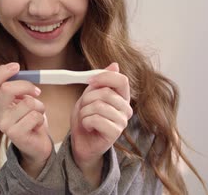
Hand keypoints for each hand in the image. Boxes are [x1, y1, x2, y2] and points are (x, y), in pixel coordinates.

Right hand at [0, 63, 51, 174]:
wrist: (35, 145)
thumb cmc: (29, 119)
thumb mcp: (21, 100)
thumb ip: (17, 87)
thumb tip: (19, 70)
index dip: (2, 72)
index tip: (16, 66)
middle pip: (6, 89)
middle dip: (25, 85)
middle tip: (36, 91)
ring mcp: (4, 126)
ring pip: (27, 102)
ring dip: (38, 106)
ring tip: (36, 114)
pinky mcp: (16, 135)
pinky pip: (35, 116)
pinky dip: (41, 118)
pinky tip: (37, 125)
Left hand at [70, 62, 132, 181]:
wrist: (82, 142)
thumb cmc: (86, 118)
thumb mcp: (89, 95)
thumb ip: (100, 82)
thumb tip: (115, 65)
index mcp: (122, 97)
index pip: (122, 80)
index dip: (104, 77)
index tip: (89, 80)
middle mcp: (126, 108)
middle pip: (106, 92)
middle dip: (88, 98)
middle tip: (84, 107)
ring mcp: (122, 122)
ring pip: (98, 106)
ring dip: (84, 111)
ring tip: (86, 119)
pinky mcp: (115, 133)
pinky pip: (96, 119)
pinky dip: (86, 122)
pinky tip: (88, 127)